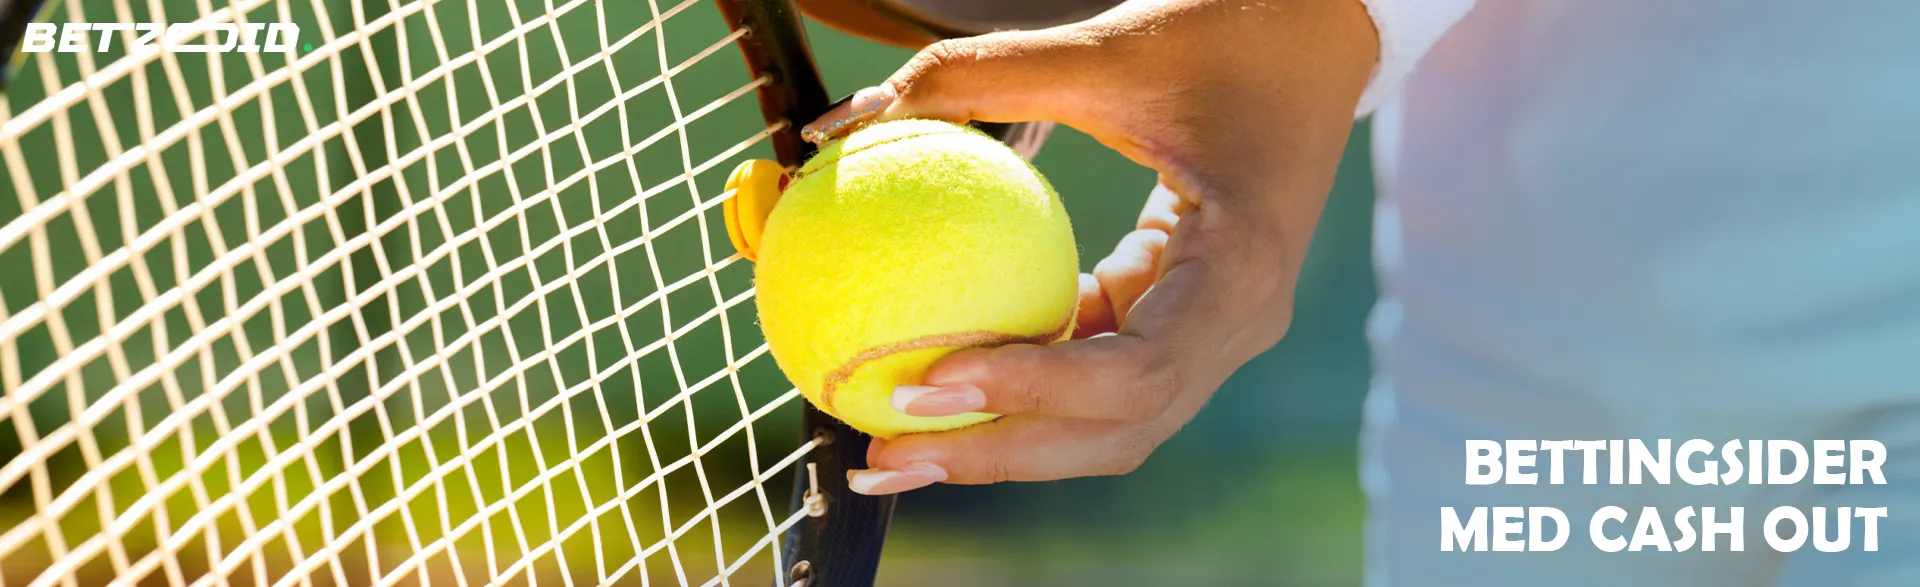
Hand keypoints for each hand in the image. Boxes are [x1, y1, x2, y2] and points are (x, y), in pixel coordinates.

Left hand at [799, 0, 1379, 495]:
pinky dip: (1021, 390)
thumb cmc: (1222, 33)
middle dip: (999, 454)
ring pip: (1107, 426)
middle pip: (1117, 432)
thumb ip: (976, 78)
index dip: (1034, 392)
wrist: (1314, 38)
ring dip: (1003, 443)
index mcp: (1239, 269)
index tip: (934, 378)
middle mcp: (1235, 323)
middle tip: (885, 453)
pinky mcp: (1179, 322)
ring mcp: (1212, 334)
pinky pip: (1096, 376)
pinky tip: (937, 384)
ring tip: (892, 448)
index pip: (1138, 370)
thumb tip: (839, 123)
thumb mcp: (1105, 50)